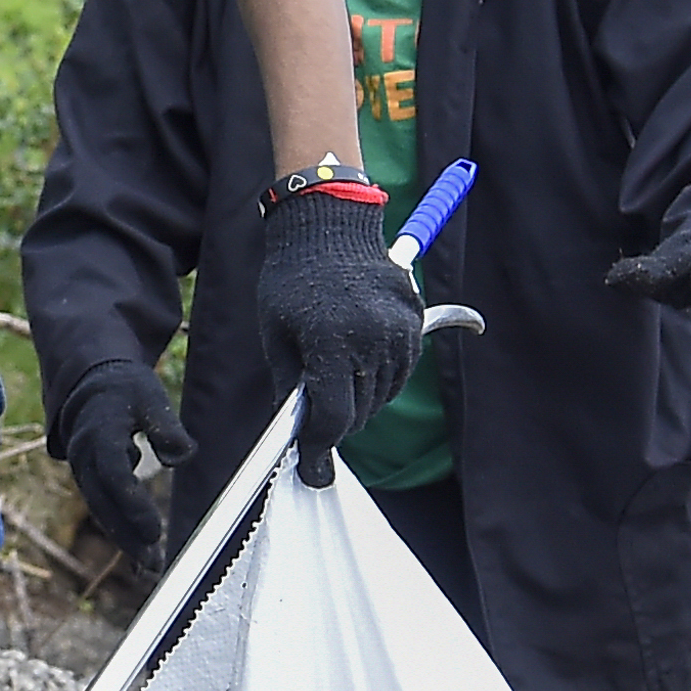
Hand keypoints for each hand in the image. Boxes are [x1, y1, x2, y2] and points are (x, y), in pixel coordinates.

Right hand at [49, 361, 191, 571]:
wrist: (90, 386)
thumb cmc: (127, 391)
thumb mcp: (150, 397)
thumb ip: (166, 426)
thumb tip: (180, 458)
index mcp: (100, 432)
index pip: (114, 474)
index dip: (133, 503)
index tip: (155, 530)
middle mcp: (84, 456)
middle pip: (104, 503)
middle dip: (127, 535)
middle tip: (153, 563)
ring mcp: (83, 471)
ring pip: (102, 512)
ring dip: (124, 541)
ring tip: (151, 568)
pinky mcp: (90, 481)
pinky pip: (104, 510)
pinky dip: (121, 533)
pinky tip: (142, 561)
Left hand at [255, 190, 419, 486]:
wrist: (328, 225)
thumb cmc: (291, 279)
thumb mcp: (276, 334)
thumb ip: (290, 386)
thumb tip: (298, 433)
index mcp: (331, 340)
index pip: (334, 417)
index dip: (319, 447)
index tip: (310, 465)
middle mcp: (372, 338)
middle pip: (360, 413)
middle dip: (337, 423)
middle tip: (315, 420)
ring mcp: (399, 330)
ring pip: (382, 397)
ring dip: (360, 401)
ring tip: (335, 378)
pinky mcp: (414, 322)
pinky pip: (400, 373)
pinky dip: (380, 380)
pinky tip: (358, 365)